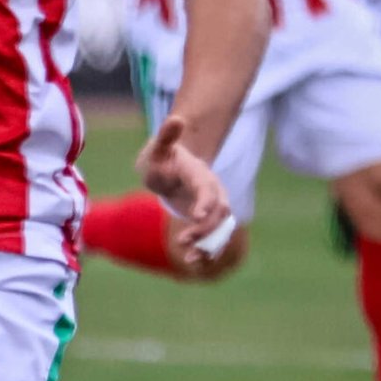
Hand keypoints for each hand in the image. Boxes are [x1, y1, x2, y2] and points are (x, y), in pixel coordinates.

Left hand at [135, 114, 231, 259]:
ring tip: (191, 258)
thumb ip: (167, 136)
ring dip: (209, 244)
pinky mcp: (208, 219)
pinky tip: (193, 261)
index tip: (195, 216)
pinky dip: (207, 250)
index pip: (208, 189)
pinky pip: (214, 237)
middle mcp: (212, 191)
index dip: (205, 202)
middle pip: (220, 212)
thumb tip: (176, 119)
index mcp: (200, 175)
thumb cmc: (161, 158)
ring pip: (220, 228)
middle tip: (183, 240)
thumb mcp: (159, 148)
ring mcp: (212, 206)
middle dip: (205, 228)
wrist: (169, 168)